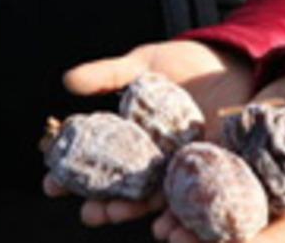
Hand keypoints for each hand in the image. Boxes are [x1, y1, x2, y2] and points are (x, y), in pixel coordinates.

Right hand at [45, 40, 254, 225]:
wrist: (233, 60)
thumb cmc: (185, 62)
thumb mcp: (143, 64)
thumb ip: (107, 75)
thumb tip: (66, 82)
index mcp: (130, 139)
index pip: (94, 163)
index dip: (70, 177)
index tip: (51, 184)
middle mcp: (152, 160)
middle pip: (120, 190)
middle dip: (101, 206)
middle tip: (88, 212)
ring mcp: (179, 168)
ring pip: (151, 199)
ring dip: (133, 212)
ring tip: (118, 216)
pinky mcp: (209, 170)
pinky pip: (191, 196)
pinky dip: (176, 213)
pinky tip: (164, 224)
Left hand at [151, 68, 284, 242]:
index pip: (275, 236)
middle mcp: (268, 200)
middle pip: (235, 232)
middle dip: (204, 241)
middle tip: (174, 239)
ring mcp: (245, 182)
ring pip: (213, 212)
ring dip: (186, 223)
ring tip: (159, 228)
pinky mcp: (229, 160)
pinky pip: (203, 181)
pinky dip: (182, 192)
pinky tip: (158, 197)